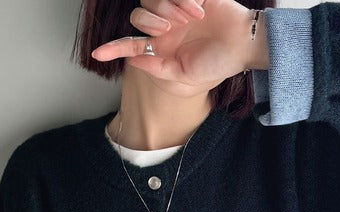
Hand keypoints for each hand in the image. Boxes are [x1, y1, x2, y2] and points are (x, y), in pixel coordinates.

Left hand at [91, 0, 266, 87]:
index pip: (131, 45)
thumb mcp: (183, 75)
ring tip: (188, 18)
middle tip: (169, 28)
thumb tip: (134, 58)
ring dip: (165, 8)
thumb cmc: (216, 64)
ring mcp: (176, 8)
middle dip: (150, 22)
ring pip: (150, 0)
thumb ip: (157, 68)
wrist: (243, 44)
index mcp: (163, 47)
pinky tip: (199, 9)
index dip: (113, 49)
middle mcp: (166, 26)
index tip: (96, 55)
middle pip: (138, 16)